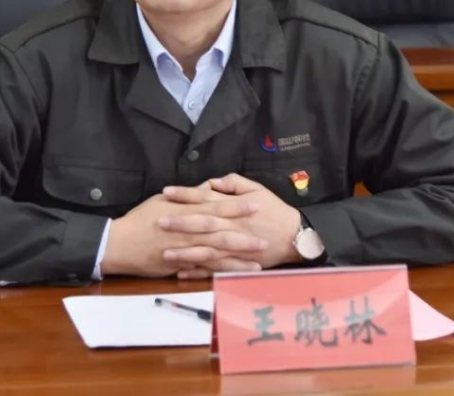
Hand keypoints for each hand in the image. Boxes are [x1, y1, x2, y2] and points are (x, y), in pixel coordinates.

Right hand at [100, 193, 268, 277]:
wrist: (120, 243)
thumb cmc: (140, 219)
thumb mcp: (163, 201)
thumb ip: (188, 196)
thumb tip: (207, 188)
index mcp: (186, 212)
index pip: (216, 207)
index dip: (237, 206)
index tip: (256, 204)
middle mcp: (188, 231)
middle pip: (222, 233)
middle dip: (245, 236)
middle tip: (265, 239)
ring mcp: (184, 250)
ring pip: (216, 254)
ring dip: (238, 258)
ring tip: (258, 261)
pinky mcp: (179, 266)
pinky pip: (204, 270)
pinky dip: (220, 272)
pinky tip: (235, 274)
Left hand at [159, 173, 302, 275]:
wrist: (294, 237)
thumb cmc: (274, 211)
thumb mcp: (257, 189)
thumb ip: (234, 183)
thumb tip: (212, 181)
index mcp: (233, 207)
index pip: (205, 198)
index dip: (185, 194)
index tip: (166, 192)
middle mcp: (231, 227)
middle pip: (201, 224)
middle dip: (179, 223)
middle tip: (159, 222)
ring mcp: (233, 247)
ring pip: (205, 250)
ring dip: (185, 252)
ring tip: (164, 253)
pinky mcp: (237, 263)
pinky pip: (214, 269)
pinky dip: (197, 272)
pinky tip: (180, 273)